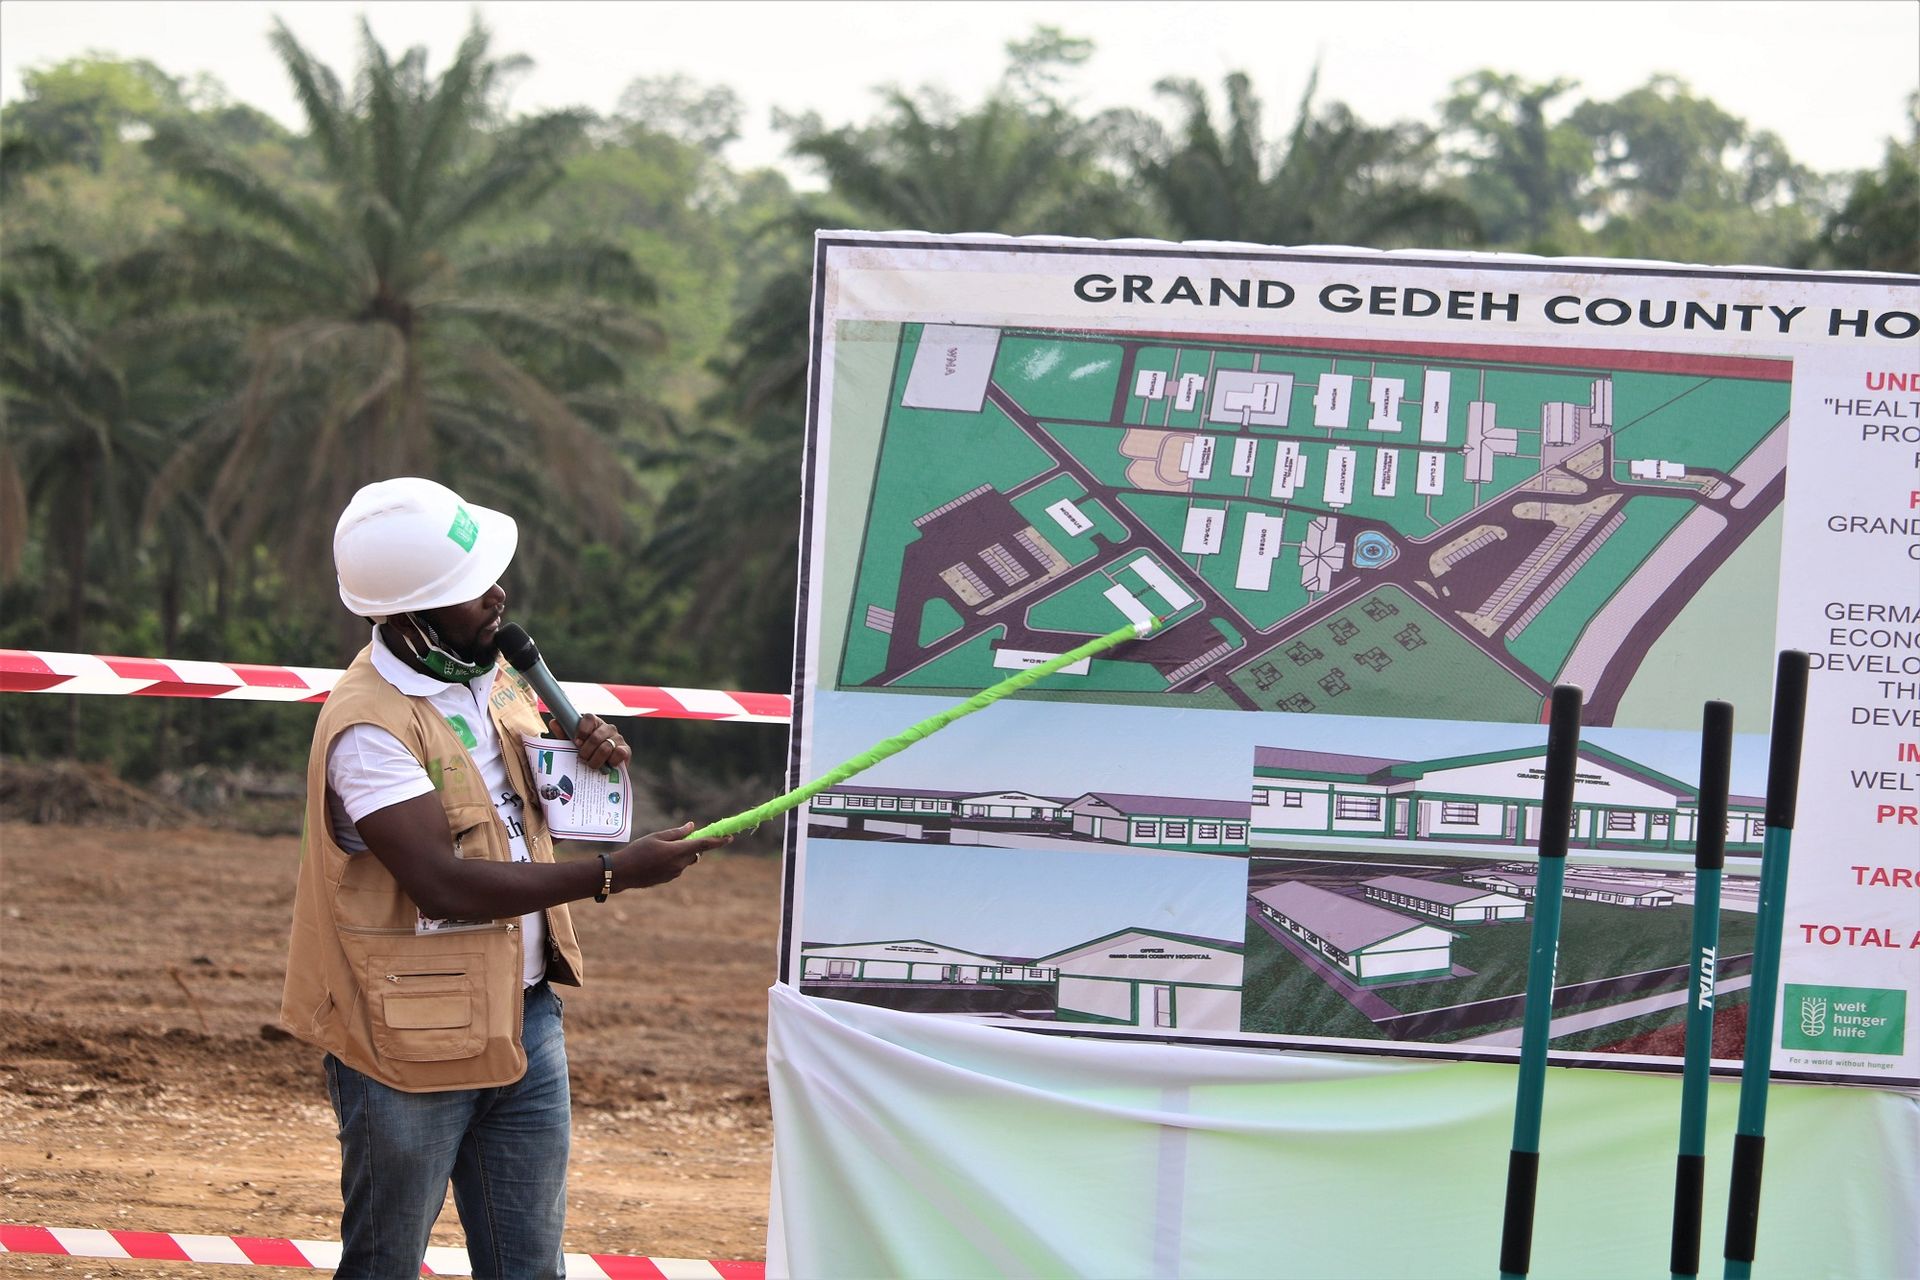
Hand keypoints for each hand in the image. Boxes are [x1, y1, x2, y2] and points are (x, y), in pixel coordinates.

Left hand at [570, 713, 630, 770]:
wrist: (602, 774)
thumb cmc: (586, 756)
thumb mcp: (572, 746)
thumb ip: (564, 735)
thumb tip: (554, 722)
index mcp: (594, 724)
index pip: (589, 718)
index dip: (582, 730)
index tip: (576, 742)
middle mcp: (607, 729)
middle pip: (596, 736)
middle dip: (586, 751)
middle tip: (582, 758)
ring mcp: (618, 739)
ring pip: (606, 746)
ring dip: (596, 760)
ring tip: (592, 765)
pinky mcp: (626, 750)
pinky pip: (619, 753)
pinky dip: (612, 761)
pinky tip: (607, 766)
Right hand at [612, 822, 729, 890]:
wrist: (623, 872)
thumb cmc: (638, 851)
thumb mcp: (657, 836)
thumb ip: (677, 832)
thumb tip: (692, 826)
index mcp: (678, 851)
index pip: (704, 845)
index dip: (718, 841)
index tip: (729, 837)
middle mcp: (680, 864)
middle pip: (695, 853)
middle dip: (693, 845)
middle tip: (682, 837)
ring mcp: (675, 874)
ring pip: (685, 861)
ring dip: (680, 853)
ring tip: (659, 849)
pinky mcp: (668, 879)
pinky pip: (677, 867)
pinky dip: (673, 861)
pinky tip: (655, 859)